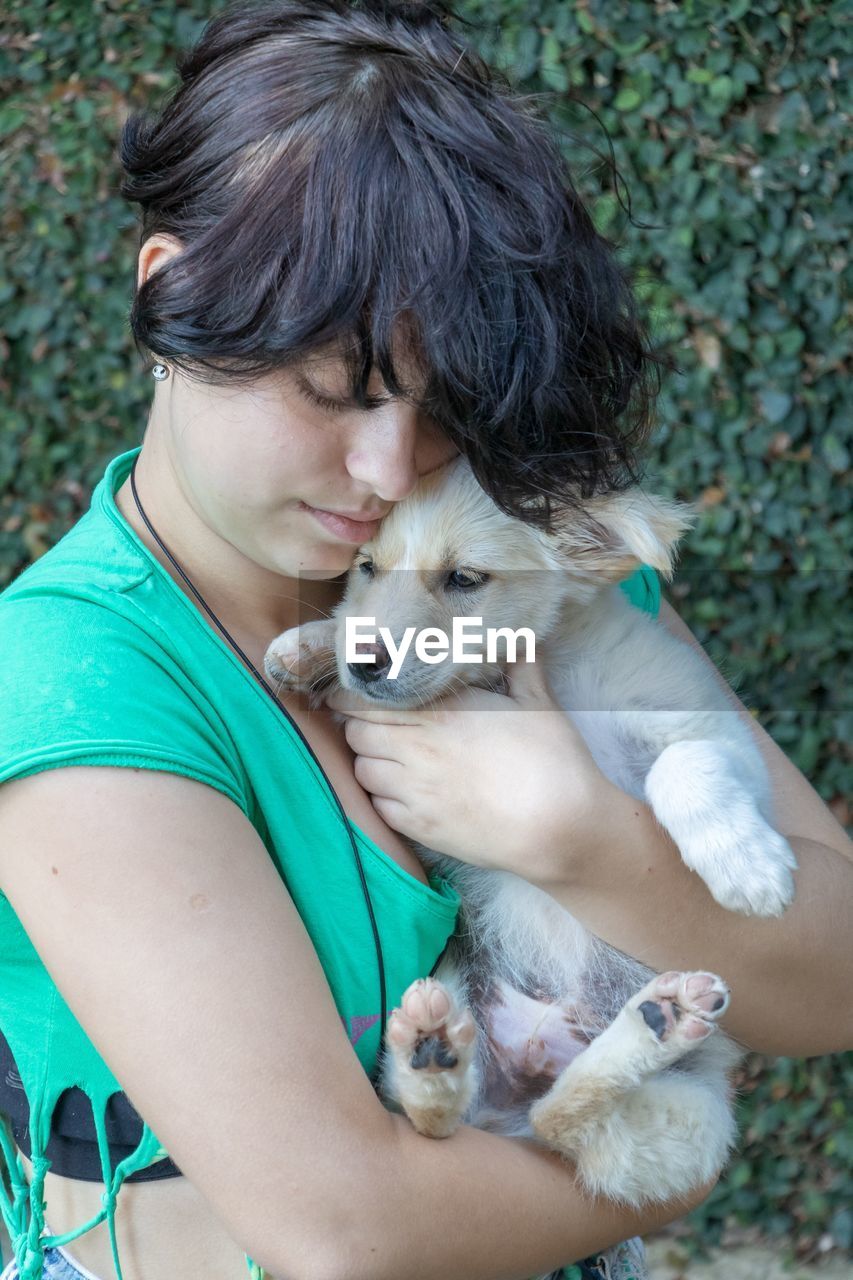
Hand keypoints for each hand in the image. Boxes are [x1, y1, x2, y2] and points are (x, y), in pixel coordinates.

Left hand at [324, 659, 616, 882]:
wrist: (560, 827)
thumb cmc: (553, 761)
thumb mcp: (540, 704)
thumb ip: (523, 666)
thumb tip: (523, 638)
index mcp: (440, 713)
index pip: (366, 700)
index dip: (352, 695)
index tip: (355, 691)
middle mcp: (417, 751)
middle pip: (355, 734)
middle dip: (358, 725)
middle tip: (375, 722)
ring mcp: (415, 793)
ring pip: (362, 771)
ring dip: (369, 760)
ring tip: (388, 756)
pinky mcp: (420, 828)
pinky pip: (377, 807)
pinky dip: (381, 796)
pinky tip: (401, 790)